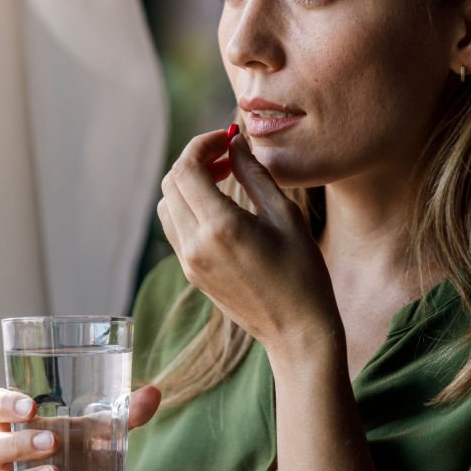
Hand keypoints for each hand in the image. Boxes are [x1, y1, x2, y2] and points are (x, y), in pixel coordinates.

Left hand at [157, 128, 341, 355]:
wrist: (296, 332)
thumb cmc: (302, 273)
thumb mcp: (285, 215)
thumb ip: (254, 174)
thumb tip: (234, 143)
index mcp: (219, 227)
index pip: (186, 168)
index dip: (202, 144)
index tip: (227, 138)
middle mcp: (195, 245)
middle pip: (171, 183)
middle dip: (195, 160)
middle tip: (228, 157)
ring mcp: (189, 262)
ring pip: (168, 205)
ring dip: (188, 184)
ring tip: (224, 180)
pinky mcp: (192, 274)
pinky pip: (175, 229)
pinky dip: (188, 207)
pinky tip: (219, 207)